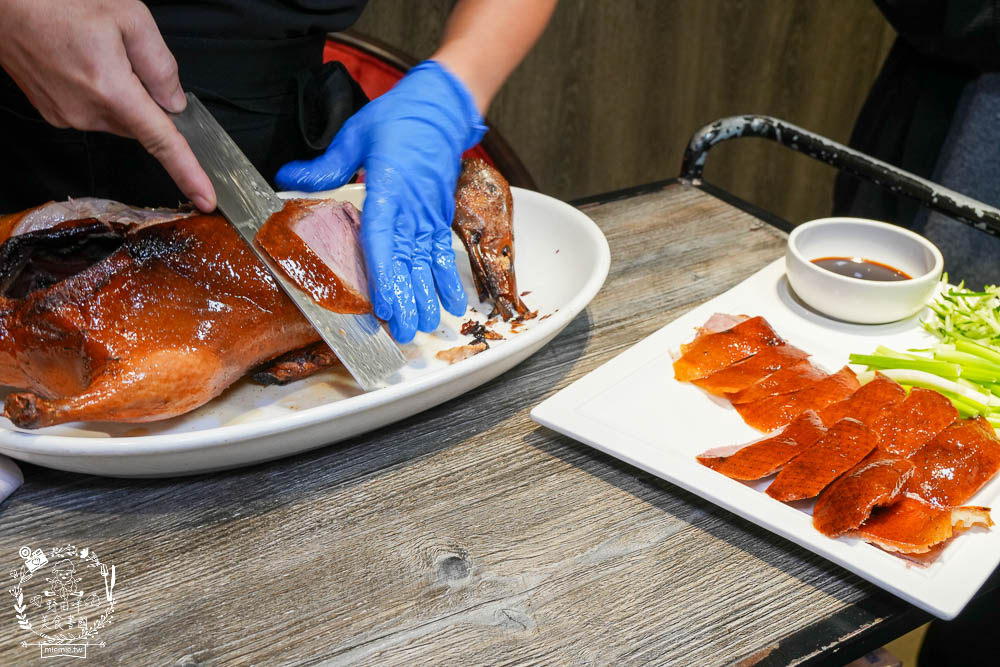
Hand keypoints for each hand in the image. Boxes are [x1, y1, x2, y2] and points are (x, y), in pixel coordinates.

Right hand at [0, 0, 215, 209]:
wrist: (2, 0)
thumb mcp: (128, 16)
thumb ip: (160, 64)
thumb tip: (173, 102)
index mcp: (112, 91)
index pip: (161, 142)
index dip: (187, 173)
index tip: (205, 198)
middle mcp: (87, 112)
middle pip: (141, 123)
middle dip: (144, 96)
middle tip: (123, 54)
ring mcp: (66, 116)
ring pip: (117, 116)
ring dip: (119, 91)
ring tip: (93, 50)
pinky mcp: (53, 112)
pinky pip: (92, 110)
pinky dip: (98, 91)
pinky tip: (80, 59)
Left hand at [276, 60, 486, 342]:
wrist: (441, 107)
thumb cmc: (398, 119)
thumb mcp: (355, 135)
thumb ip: (325, 166)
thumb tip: (287, 179)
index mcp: (389, 188)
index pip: (383, 238)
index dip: (383, 274)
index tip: (382, 303)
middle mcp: (413, 207)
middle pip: (408, 261)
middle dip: (407, 298)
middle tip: (402, 332)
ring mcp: (429, 214)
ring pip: (428, 263)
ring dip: (428, 296)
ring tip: (425, 326)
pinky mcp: (439, 216)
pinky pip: (443, 253)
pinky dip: (447, 279)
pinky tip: (452, 304)